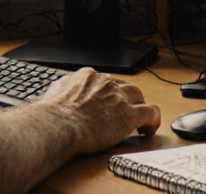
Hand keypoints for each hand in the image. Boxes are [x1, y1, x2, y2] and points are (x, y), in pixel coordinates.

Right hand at [38, 68, 160, 155]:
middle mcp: (106, 82)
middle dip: (125, 98)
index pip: (104, 81)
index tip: (105, 103)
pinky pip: (151, 112)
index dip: (107, 93)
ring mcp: (120, 97)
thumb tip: (60, 89)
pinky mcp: (130, 115)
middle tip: (123, 111)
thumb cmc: (53, 113)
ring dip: (139, 106)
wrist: (59, 124)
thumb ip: (63, 88)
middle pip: (123, 86)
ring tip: (139, 121)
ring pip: (139, 96)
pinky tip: (148, 130)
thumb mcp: (54, 91)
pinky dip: (153, 120)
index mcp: (88, 76)